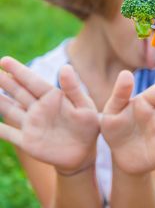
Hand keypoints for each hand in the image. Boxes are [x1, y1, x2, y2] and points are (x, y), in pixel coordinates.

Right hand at [0, 57, 99, 173]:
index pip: (32, 81)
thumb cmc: (88, 126)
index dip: (18, 71)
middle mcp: (38, 108)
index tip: (4, 60)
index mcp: (52, 97)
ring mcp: (31, 124)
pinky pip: (9, 134)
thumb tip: (65, 66)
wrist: (84, 153)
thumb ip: (73, 88)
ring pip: (10, 109)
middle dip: (4, 81)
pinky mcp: (28, 141)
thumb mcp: (85, 106)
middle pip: (17, 91)